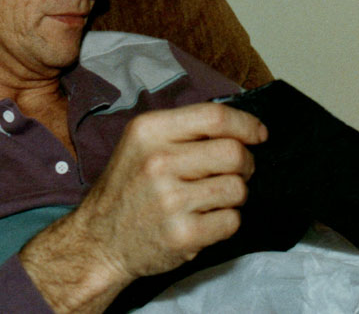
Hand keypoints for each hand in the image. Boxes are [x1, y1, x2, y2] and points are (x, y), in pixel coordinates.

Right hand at [20, 102, 266, 312]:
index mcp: (149, 130)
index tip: (259, 134)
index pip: (215, 116)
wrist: (99, 241)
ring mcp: (170, 200)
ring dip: (234, 195)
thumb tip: (241, 127)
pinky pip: (231, 221)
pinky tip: (204, 220)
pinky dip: (226, 222)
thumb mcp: (142, 143)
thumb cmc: (129, 188)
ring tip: (211, 199)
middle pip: (233, 153)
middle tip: (236, 172)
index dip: (246, 124)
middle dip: (246, 163)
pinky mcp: (182, 235)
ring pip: (237, 188)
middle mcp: (158, 161)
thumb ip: (184, 130)